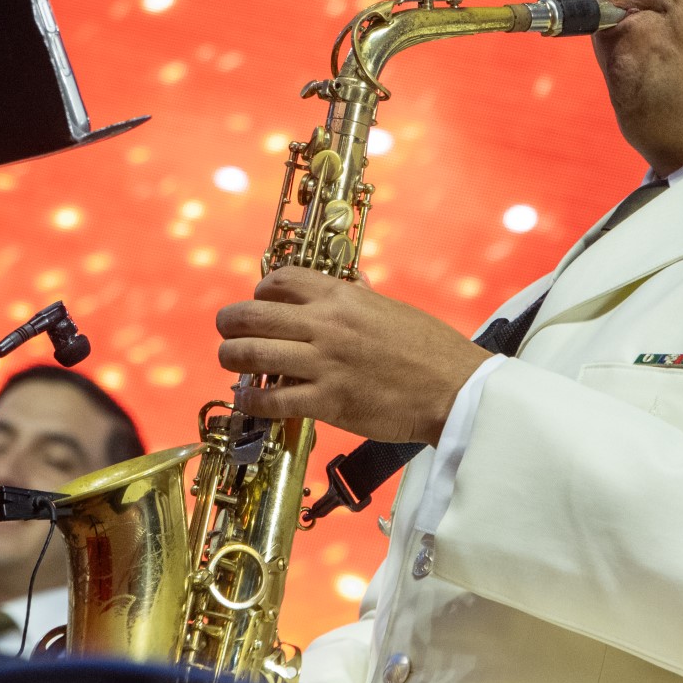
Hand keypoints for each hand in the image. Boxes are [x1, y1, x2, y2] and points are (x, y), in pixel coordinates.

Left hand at [214, 265, 491, 445]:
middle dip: (229, 323)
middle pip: (252, 315)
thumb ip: (360, 296)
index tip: (257, 303)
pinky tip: (249, 399)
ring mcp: (325, 363)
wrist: (455, 390)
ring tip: (230, 361)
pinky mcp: (328, 401)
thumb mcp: (391, 309)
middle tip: (226, 332)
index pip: (280, 281)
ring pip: (252, 355)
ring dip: (231, 358)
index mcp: (343, 297)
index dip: (259, 291)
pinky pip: (272, 399)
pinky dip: (252, 399)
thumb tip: (350, 281)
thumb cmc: (431, 349)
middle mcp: (327, 324)